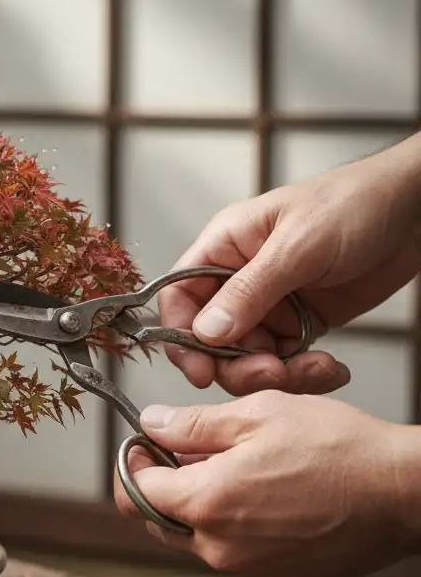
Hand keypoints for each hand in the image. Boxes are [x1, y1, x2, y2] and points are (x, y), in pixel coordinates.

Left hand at [113, 391, 420, 576]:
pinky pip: (236, 555)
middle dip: (165, 486)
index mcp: (205, 504)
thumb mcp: (257, 416)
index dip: (132, 464)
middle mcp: (220, 548)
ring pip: (198, 539)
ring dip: (202, 507)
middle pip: (161, 521)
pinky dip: (236, 528)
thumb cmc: (337, 448)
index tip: (142, 446)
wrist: (405, 493)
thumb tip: (150, 424)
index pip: (134, 494)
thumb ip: (192, 425)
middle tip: (192, 452)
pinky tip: (267, 499)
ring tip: (239, 470)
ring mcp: (250, 570)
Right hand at [160, 133, 420, 395]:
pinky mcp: (299, 322)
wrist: (416, 211)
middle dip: (235, 364)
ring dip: (275, 373)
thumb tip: (204, 332)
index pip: (179, 297)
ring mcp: (269, 303)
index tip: (199, 369)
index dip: (180, 336)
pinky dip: (303, 372)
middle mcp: (239, 278)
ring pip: (247, 356)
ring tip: (311, 368)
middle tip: (269, 372)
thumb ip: (249, 291)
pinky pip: (285, 360)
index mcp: (224, 247)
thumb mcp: (298, 246)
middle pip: (209, 338)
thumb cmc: (354, 203)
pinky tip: (329, 367)